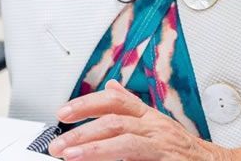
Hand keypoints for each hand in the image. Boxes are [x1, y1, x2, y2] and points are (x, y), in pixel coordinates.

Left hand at [48, 81, 228, 160]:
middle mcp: (154, 127)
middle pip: (114, 120)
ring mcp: (161, 145)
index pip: (113, 100)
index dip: (86, 103)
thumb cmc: (182, 147)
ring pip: (124, 140)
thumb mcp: (156, 121)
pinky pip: (138, 158)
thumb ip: (132, 105)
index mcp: (148, 115)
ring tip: (72, 155)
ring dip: (95, 148)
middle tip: (58, 143)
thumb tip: (112, 86)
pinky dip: (116, 160)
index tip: (63, 112)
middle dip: (82, 130)